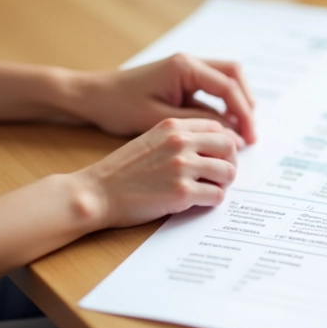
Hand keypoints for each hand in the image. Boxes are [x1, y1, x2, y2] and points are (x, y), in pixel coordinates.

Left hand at [74, 53, 256, 143]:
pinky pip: (211, 90)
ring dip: (236, 103)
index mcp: (184, 67)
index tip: (250, 138)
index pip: (228, 87)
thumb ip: (198, 123)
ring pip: (226, 80)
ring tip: (240, 132)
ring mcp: (186, 69)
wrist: (91, 96)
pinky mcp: (181, 80)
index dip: (244, 114)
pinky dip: (222, 106)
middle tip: (251, 132)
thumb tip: (231, 133)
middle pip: (234, 75)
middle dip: (247, 103)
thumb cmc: (119, 106)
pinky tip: (222, 128)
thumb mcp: (160, 119)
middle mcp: (189, 62)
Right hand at [74, 118, 237, 228]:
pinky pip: (216, 195)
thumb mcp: (150, 139)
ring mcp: (182, 167)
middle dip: (230, 162)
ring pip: (228, 172)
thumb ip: (179, 138)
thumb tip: (213, 147)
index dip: (224, 143)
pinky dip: (213, 200)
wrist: (96, 192)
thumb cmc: (122, 170)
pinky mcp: (182, 193)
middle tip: (222, 175)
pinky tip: (200, 201)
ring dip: (224, 183)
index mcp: (172, 126)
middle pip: (229, 147)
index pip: (217, 127)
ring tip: (211, 189)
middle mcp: (180, 142)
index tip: (222, 156)